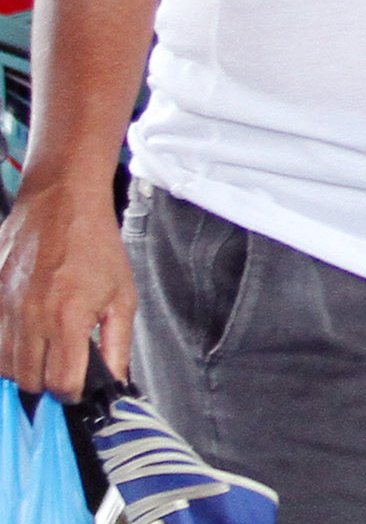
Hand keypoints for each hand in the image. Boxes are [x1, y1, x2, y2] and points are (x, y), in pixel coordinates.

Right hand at [0, 178, 130, 399]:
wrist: (61, 204)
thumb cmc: (96, 247)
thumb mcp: (122, 295)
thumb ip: (117, 345)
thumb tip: (117, 381)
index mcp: (68, 319)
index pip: (61, 383)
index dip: (73, 393)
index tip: (79, 387)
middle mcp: (31, 319)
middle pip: (27, 381)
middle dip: (47, 384)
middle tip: (62, 368)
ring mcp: (4, 309)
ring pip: (4, 366)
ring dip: (23, 368)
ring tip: (44, 352)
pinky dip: (6, 348)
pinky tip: (26, 335)